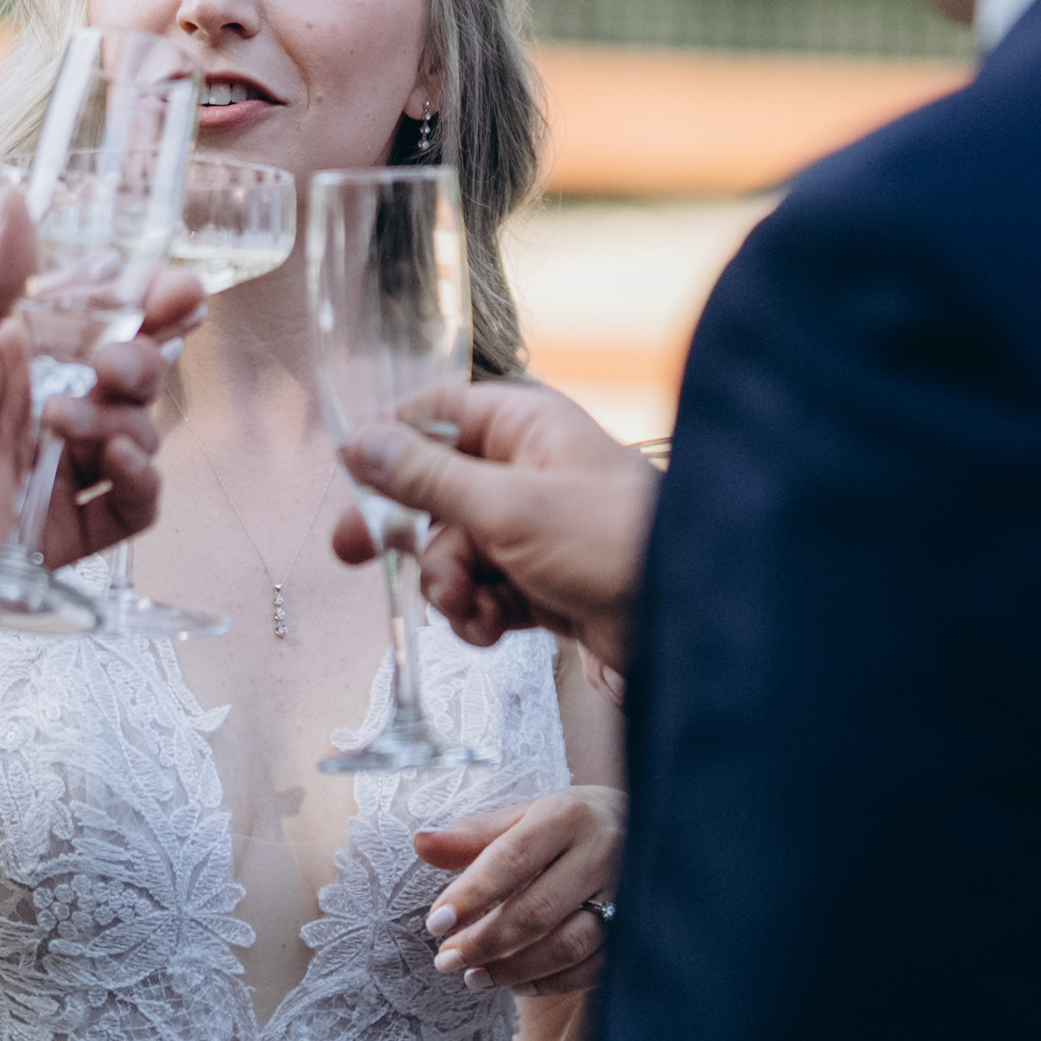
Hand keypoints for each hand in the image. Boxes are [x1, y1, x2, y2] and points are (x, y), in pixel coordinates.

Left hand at [0, 197, 203, 607]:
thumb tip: (17, 195)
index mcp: (28, 357)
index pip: (111, 323)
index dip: (153, 306)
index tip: (178, 291)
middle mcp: (54, 408)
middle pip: (137, 377)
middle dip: (143, 360)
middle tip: (114, 361)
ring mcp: (63, 470)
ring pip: (139, 436)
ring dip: (124, 421)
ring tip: (65, 418)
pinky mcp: (63, 529)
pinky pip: (133, 509)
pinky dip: (141, 482)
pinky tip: (116, 460)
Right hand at [334, 379, 654, 677]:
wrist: (688, 619)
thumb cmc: (613, 542)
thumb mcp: (508, 506)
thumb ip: (428, 479)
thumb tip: (362, 443)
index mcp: (526, 428)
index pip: (440, 413)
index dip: (393, 439)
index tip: (353, 472)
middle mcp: (528, 471)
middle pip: (437, 490)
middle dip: (406, 529)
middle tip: (352, 553)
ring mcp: (536, 530)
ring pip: (456, 550)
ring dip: (450, 583)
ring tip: (469, 604)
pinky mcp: (544, 583)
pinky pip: (484, 591)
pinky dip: (479, 612)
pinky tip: (492, 627)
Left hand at [415, 788, 622, 995]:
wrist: (645, 825)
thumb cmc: (569, 823)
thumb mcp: (523, 816)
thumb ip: (473, 836)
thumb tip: (420, 842)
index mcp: (567, 815)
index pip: (512, 858)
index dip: (470, 894)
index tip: (435, 923)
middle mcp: (603, 852)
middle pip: (537, 910)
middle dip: (485, 942)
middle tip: (446, 961)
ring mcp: (626, 893)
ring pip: (566, 946)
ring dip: (513, 969)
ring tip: (473, 978)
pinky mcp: (637, 928)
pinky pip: (591, 968)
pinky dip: (549, 983)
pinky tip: (516, 984)